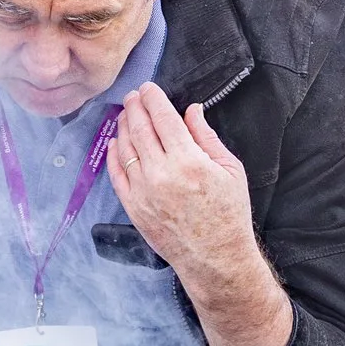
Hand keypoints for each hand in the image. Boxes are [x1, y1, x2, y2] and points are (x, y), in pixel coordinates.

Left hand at [106, 84, 255, 275]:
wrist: (215, 257)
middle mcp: (161, 173)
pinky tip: (115, 144)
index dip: (153, 98)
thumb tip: (191, 110)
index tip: (148, 88)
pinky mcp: (133, 208)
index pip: (162, 118)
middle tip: (133, 96)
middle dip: (134, 107)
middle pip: (140, 129)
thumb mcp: (230, 170)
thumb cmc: (228, 214)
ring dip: (122, 127)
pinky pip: (117, 175)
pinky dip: (113, 156)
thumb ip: (206, 137)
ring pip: (125, 149)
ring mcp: (143, 191)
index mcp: (188, 160)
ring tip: (125, 114)